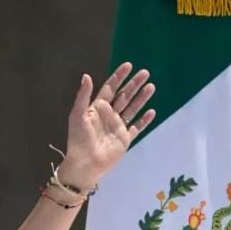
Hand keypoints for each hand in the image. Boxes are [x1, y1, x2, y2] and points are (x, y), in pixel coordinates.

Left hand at [60, 62, 155, 188]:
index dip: (118, 77)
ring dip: (141, 98)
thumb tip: (87, 76)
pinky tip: (152, 111)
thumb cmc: (79, 139)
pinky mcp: (124, 139)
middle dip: (134, 84)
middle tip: (145, 73)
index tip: (128, 66)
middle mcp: (108, 116)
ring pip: (132, 109)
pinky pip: (136, 127)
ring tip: (151, 86)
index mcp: (96, 109)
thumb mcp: (77, 116)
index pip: (110, 89)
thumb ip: (83, 97)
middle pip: (124, 96)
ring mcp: (117, 127)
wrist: (85, 163)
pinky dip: (144, 120)